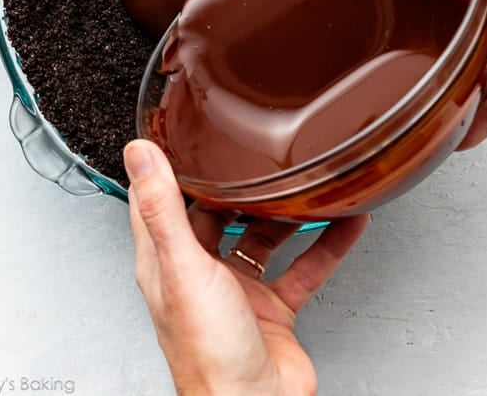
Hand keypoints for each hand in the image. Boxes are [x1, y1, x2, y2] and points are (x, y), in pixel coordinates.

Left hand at [124, 140, 368, 395]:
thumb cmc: (210, 354)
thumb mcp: (184, 269)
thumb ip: (164, 209)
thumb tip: (140, 155)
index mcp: (167, 264)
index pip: (158, 204)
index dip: (167, 168)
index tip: (183, 133)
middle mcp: (201, 276)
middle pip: (219, 216)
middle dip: (241, 186)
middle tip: (263, 153)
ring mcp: (239, 292)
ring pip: (265, 237)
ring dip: (289, 213)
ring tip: (311, 182)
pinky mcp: (274, 308)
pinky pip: (305, 266)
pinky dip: (328, 244)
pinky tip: (346, 224)